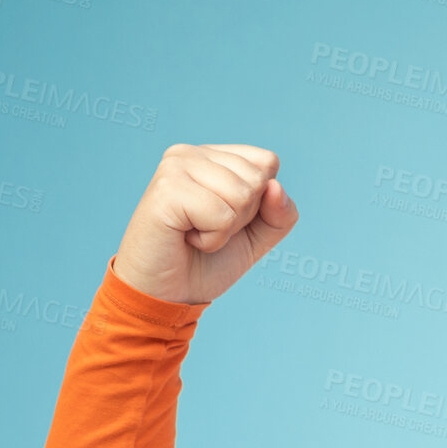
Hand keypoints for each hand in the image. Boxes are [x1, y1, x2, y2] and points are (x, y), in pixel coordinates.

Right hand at [112, 144, 297, 305]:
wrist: (168, 294)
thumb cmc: (209, 260)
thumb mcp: (259, 235)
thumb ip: (281, 212)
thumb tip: (275, 187)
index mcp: (212, 156)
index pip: (267, 162)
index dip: (261, 201)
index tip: (225, 216)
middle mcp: (190, 153)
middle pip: (258, 179)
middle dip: (243, 216)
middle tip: (207, 228)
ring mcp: (175, 167)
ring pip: (242, 195)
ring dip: (226, 229)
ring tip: (194, 232)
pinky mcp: (166, 190)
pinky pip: (221, 215)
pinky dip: (212, 239)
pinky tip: (185, 238)